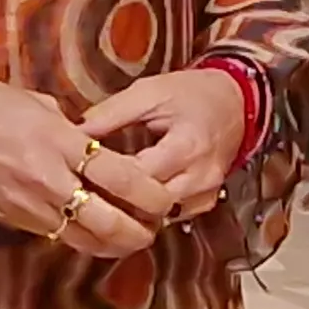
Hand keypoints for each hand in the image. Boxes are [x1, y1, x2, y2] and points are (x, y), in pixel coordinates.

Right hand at [0, 70, 166, 256]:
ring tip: (131, 238)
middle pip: (111, 222)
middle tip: (156, 227)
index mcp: (59, 140)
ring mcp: (26, 204)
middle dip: (141, 231)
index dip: (152, 194)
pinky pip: (55, 235)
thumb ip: (65, 125)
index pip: (123, 177)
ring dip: (114, 244)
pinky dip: (79, 238)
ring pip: (84, 239)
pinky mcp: (9, 218)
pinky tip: (90, 232)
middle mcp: (48, 178)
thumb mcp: (32, 100)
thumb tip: (85, 137)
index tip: (166, 197)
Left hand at [76, 67, 249, 223]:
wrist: (235, 100)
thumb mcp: (148, 92)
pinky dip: (153, 212)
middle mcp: (200, 175)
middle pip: (150, 204)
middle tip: (87, 191)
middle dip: (118, 199)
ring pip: (162, 216)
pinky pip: (175, 217)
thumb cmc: (190, 92)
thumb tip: (74, 132)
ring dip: (134, 209)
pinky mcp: (207, 200)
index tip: (80, 172)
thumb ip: (111, 113)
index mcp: (186, 145)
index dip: (107, 178)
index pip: (139, 176)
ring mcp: (207, 191)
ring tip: (106, 197)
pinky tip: (133, 201)